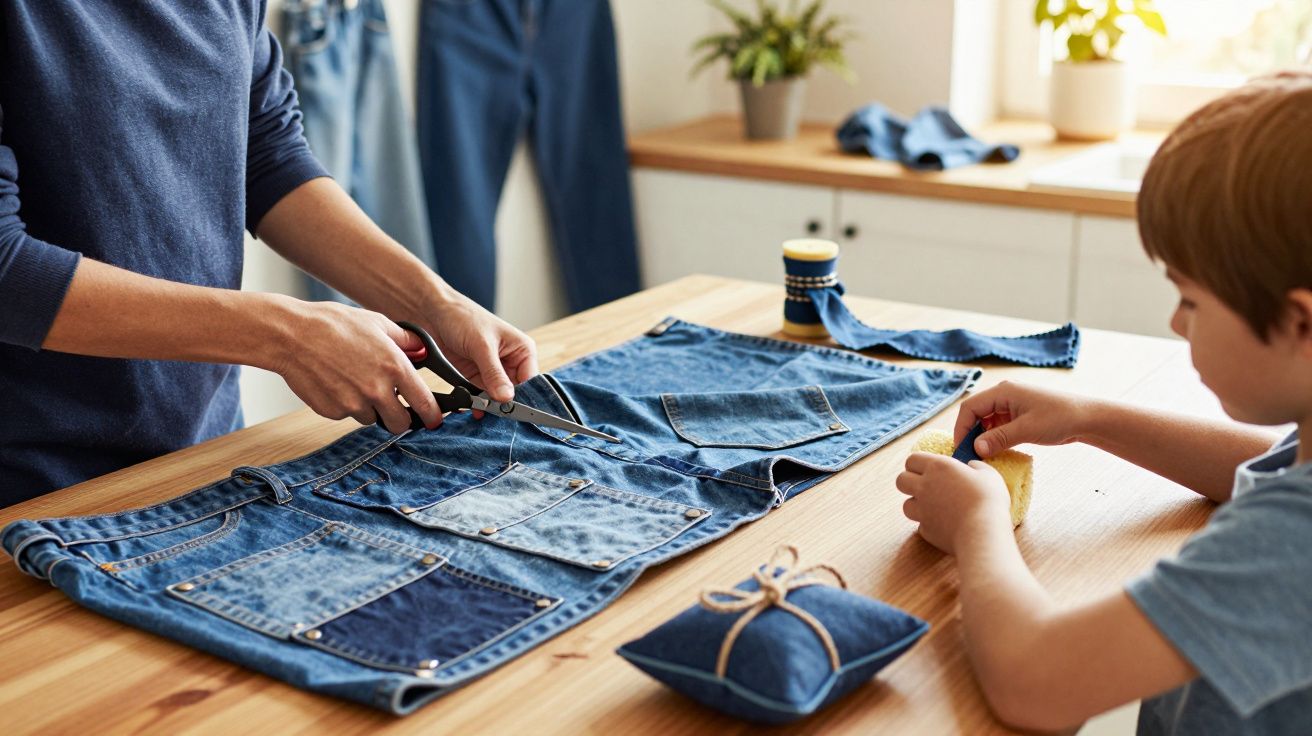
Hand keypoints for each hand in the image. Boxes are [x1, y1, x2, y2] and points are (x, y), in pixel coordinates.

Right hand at [268, 300, 441, 433]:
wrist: (291, 335)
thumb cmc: (333, 324)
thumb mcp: (376, 322)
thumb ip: (404, 340)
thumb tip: (421, 350)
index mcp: (394, 368)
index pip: (424, 403)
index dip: (431, 415)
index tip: (433, 419)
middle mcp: (377, 391)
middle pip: (399, 424)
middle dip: (399, 417)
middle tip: (392, 406)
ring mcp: (353, 404)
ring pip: (371, 419)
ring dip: (368, 408)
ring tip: (353, 380)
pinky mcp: (332, 412)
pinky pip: (345, 415)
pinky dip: (344, 404)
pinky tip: (334, 382)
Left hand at [418, 292, 537, 403]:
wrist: (432, 313)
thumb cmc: (463, 317)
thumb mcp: (481, 346)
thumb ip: (494, 373)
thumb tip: (506, 398)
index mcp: (522, 350)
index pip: (530, 381)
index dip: (523, 397)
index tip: (511, 410)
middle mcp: (510, 362)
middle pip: (514, 392)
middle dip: (505, 405)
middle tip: (495, 413)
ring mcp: (492, 371)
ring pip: (497, 397)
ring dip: (489, 406)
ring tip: (481, 411)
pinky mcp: (475, 377)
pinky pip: (480, 396)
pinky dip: (476, 404)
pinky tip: (472, 409)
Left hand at [897, 452, 1011, 553]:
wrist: (983, 533)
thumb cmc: (989, 500)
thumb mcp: (988, 474)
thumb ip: (975, 467)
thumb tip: (971, 466)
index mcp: (937, 468)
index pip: (912, 460)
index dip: (918, 464)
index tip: (928, 468)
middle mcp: (924, 487)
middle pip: (900, 481)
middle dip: (909, 482)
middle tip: (925, 486)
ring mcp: (922, 510)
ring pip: (906, 505)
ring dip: (916, 505)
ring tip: (933, 507)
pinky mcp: (926, 530)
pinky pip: (920, 525)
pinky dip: (929, 525)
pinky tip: (944, 525)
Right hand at [955, 381, 1097, 458]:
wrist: (1087, 418)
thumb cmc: (1059, 418)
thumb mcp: (1027, 430)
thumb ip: (999, 438)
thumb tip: (975, 449)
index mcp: (1003, 392)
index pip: (970, 408)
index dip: (961, 428)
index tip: (961, 449)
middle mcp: (1004, 394)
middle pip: (976, 413)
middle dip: (970, 433)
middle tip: (969, 455)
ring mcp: (1011, 404)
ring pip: (986, 420)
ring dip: (982, 437)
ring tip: (983, 455)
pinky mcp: (1018, 414)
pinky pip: (998, 425)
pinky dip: (994, 437)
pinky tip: (996, 450)